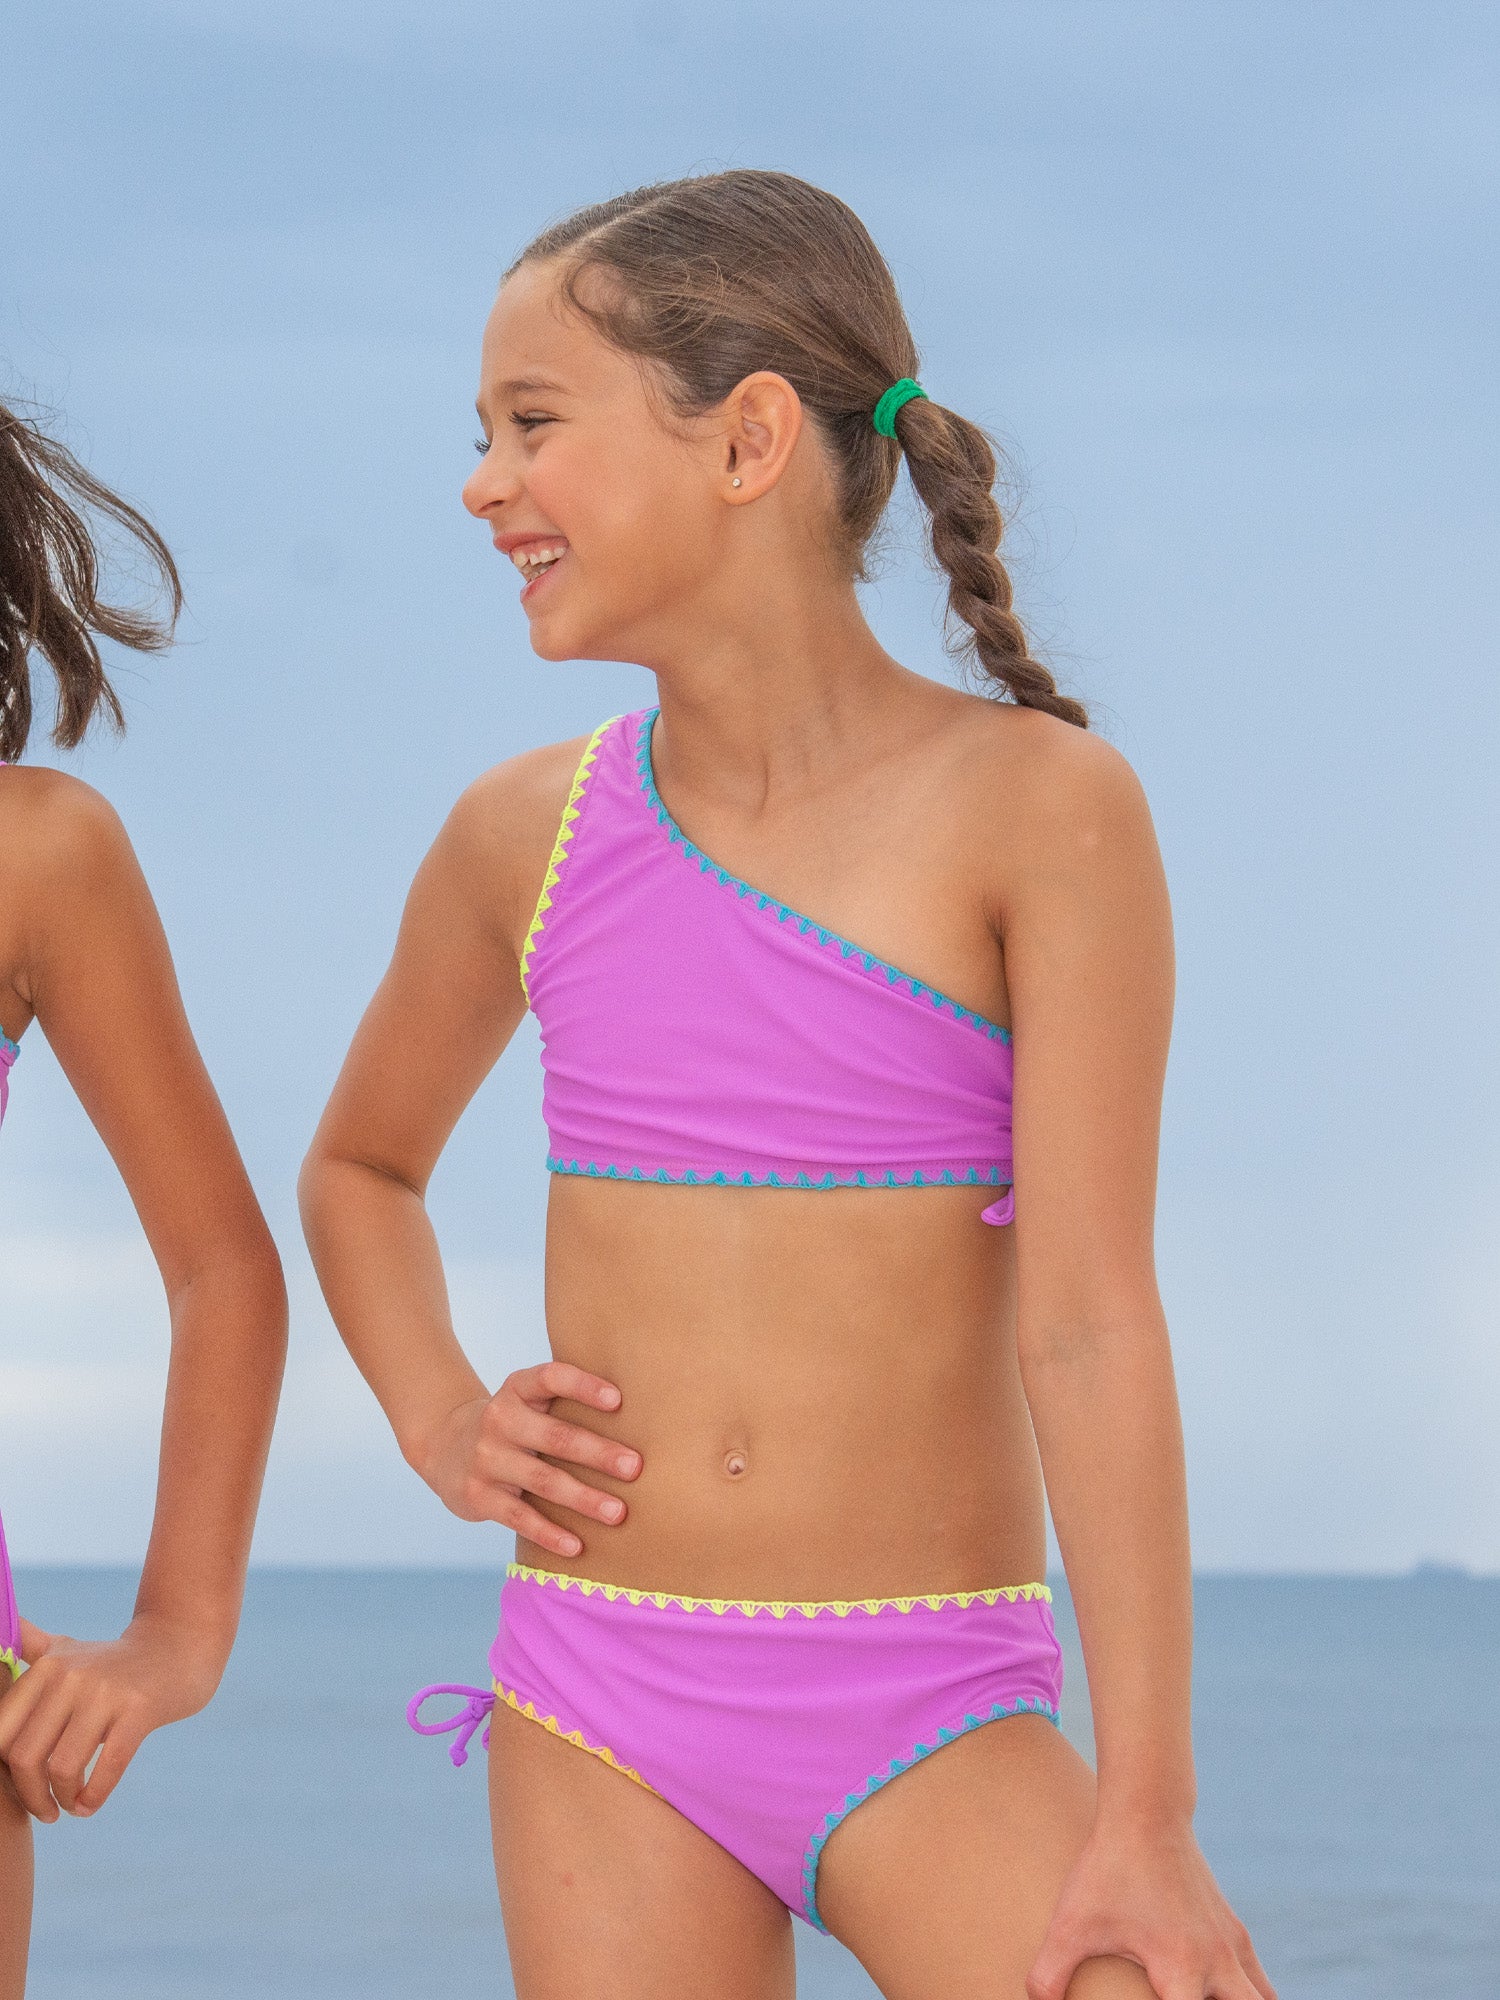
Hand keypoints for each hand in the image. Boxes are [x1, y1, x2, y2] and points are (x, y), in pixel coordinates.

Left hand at [0, 1612, 227, 1822]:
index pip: (1, 1733)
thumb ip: (31, 1648)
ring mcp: (106, 1691)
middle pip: (25, 1756)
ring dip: (62, 1799)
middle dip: (31, 1796)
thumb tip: (8, 1627)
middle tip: (46, 1811)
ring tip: (71, 1805)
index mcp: (46, 1667)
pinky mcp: (140, 1708)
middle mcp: (70, 1676)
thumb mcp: (68, 1649)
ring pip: (62, 1767)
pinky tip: (90, 1805)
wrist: (179, 1645)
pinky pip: (107, 1766)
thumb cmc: (116, 1661)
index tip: (22, 1788)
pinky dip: (93, 1797)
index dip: (5, 1772)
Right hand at [417, 1360, 642, 1558]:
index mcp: (518, 1389)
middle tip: (635, 1467)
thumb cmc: (514, 1422)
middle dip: (598, 1452)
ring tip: (618, 1512)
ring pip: (542, 1481)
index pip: (551, 1377)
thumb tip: (642, 1415)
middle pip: (555, 1436)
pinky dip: (550, 1533)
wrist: (445, 1445)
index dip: (583, 1386)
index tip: (618, 1401)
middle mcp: (500, 1419)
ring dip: (583, 1498)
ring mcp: (486, 1459)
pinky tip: (577, 1546)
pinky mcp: (478, 1496)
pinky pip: (519, 1517)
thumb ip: (566, 1401)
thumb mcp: (529, 1399)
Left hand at [1026, 1818, 1275, 1999]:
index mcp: (1181, 1969)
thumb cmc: (1108, 1870)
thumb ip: (1050, 1972)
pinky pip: (1258, 1981)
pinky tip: (1223, 1996)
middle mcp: (1216, 1963)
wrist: (1146, 1812)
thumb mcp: (1071, 1923)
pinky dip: (1249, 1996)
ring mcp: (1231, 1946)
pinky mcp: (1234, 1930)